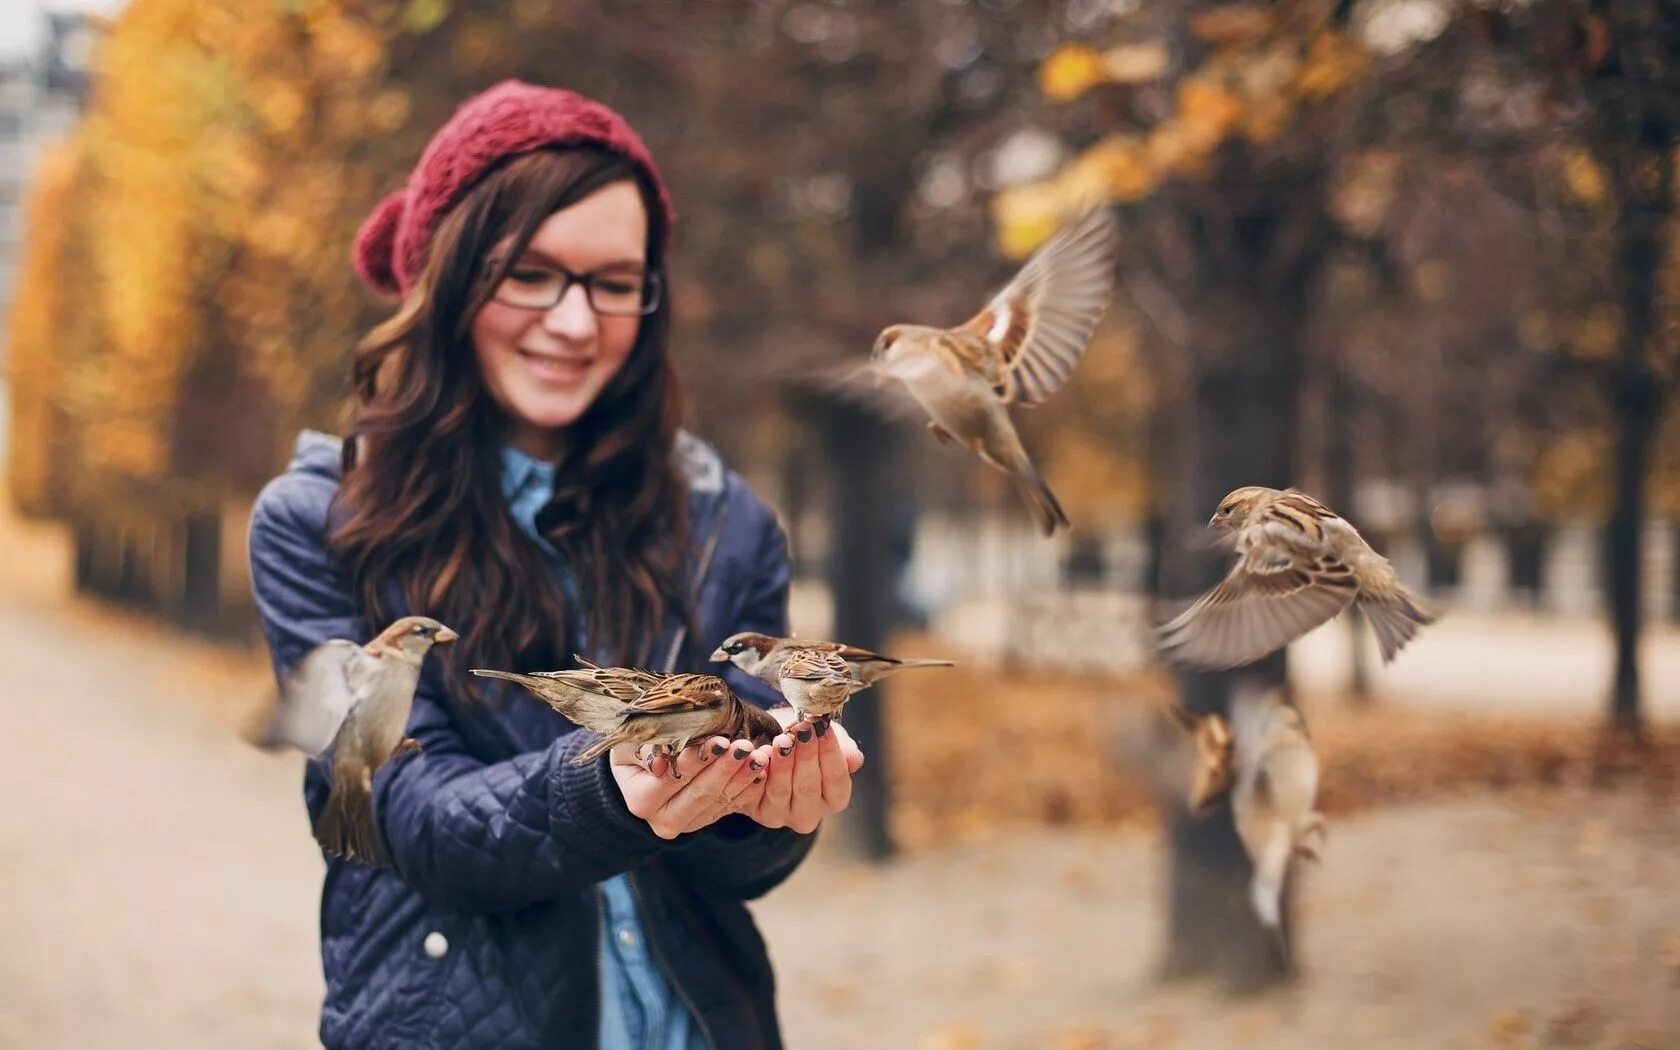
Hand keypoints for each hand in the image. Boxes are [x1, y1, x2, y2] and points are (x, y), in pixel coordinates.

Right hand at [611, 736, 772, 839]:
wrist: (644, 765)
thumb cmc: (636, 745)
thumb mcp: (631, 742)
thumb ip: (644, 751)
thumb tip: (658, 765)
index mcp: (641, 800)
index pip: (672, 779)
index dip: (697, 761)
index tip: (720, 742)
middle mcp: (663, 820)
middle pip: (700, 794)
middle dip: (725, 769)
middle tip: (746, 747)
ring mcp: (688, 823)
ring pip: (720, 801)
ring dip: (742, 777)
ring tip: (760, 756)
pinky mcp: (707, 819)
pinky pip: (732, 805)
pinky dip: (749, 788)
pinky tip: (763, 771)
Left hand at [739, 713, 863, 834]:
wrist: (773, 742)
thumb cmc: (806, 742)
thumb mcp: (828, 741)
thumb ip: (844, 751)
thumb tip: (855, 760)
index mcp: (833, 800)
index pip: (836, 780)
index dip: (830, 753)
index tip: (823, 727)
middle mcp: (809, 814)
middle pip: (808, 788)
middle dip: (806, 756)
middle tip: (802, 729)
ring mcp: (780, 816)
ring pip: (781, 791)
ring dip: (782, 764)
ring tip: (782, 739)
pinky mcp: (754, 810)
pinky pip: (754, 793)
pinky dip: (756, 774)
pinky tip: (759, 755)